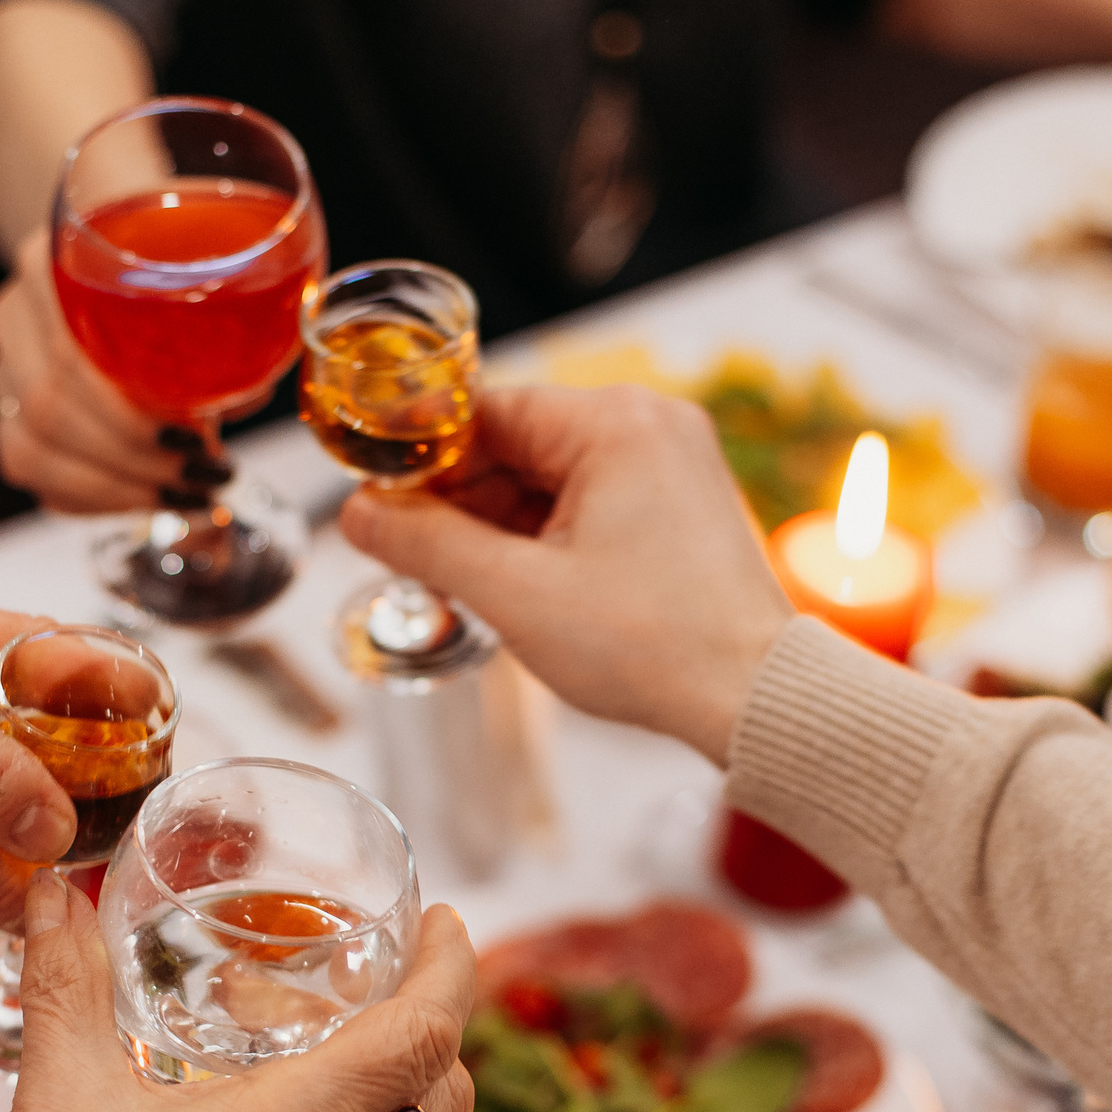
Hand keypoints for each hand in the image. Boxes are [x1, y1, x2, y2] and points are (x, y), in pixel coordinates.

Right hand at [0, 228, 199, 511]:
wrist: (132, 282)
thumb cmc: (173, 287)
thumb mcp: (205, 287)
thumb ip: (226, 326)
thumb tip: (249, 392)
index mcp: (49, 262)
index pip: (69, 350)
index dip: (129, 410)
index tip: (196, 438)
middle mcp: (13, 316)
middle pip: (50, 405)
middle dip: (136, 457)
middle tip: (204, 473)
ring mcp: (2, 370)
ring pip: (33, 448)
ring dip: (118, 485)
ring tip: (188, 493)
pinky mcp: (7, 418)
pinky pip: (32, 472)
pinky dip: (95, 497)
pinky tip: (148, 497)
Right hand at [0, 873, 477, 1111]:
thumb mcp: (60, 1096)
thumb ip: (64, 981)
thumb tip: (55, 893)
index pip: (430, 1035)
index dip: (452, 969)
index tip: (448, 923)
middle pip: (442, 1100)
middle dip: (436, 1031)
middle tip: (393, 979)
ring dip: (382, 1096)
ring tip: (314, 1049)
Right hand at [338, 385, 794, 764]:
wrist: (754, 698)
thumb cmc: (653, 646)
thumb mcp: (514, 593)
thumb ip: (424, 544)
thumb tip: (357, 514)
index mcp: (614, 422)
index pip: (483, 412)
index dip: (420, 458)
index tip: (376, 498)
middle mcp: (651, 423)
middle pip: (516, 442)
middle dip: (461, 500)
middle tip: (413, 556)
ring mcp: (673, 462)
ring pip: (551, 476)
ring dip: (501, 525)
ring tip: (469, 586)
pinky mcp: (683, 503)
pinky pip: (591, 500)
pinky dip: (547, 537)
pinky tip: (520, 586)